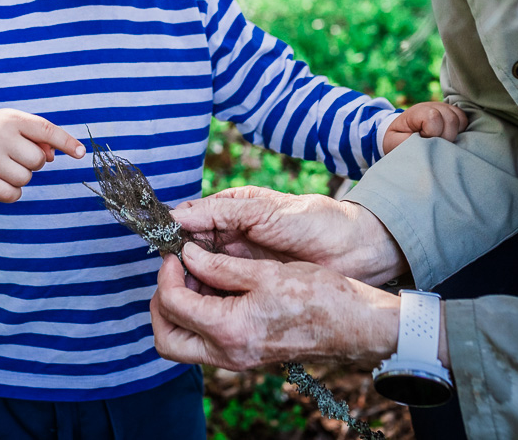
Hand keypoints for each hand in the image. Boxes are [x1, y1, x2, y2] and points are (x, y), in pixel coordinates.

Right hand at [0, 109, 85, 201]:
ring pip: (25, 178)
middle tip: (17, 154)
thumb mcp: (16, 124)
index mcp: (12, 119)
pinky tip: (2, 180)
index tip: (81, 153)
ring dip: (22, 176)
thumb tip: (52, 156)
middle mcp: (0, 136)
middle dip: (34, 161)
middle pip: (37, 160)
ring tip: (6, 165)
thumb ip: (39, 136)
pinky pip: (11, 195)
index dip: (66, 142)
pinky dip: (12, 192)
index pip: (46, 130)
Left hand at [151, 244, 399, 369]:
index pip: (173, 305)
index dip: (167, 274)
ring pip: (184, 343)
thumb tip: (187, 255)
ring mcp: (236, 357)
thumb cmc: (318, 296)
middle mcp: (228, 353)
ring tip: (196, 274)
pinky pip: (205, 341)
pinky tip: (214, 286)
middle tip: (174, 271)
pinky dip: (199, 315)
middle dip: (161, 302)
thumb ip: (219, 266)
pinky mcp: (245, 354)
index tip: (176, 252)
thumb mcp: (266, 271)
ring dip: (179, 309)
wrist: (353, 324)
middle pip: (167, 339)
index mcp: (229, 330)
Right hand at [172, 187, 407, 284]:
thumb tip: (175, 215)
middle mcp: (232, 236)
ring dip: (193, 285)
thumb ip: (220, 212)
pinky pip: (223, 293)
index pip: (191, 222)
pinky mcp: (253, 285)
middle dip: (180, 265)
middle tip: (171, 280)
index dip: (175, 236)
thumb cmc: (311, 220)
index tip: (163, 250)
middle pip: (192, 252)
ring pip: (204, 275)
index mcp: (231, 211)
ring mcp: (242, 263)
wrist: (355, 249)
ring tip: (184, 295)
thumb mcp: (262, 210)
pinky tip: (204, 307)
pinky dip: (212, 299)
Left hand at [383, 101, 467, 152]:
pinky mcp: (454, 113)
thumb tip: (427, 143)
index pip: (433, 117)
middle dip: (445, 137)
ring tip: (441, 141)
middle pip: (451, 119)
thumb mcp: (396, 142)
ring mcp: (445, 108)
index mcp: (417, 112)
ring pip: (460, 119)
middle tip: (435, 144)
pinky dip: (460, 130)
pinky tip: (449, 137)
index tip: (423, 140)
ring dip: (453, 134)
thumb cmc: (398, 140)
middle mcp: (433, 106)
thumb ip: (408, 141)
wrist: (401, 133)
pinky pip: (464, 120)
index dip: (431, 133)